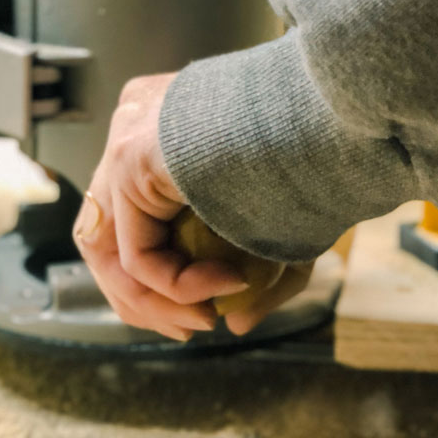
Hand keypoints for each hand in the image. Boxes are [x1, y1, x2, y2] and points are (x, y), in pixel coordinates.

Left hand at [73, 73, 310, 339]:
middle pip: (108, 232)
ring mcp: (127, 135)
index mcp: (164, 119)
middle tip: (197, 326)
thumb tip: (236, 324)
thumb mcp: (285, 225)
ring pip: (110, 250)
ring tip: (209, 319)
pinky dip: (177, 286)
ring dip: (156, 303)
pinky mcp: (131, 156)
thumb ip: (261, 275)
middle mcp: (136, 121)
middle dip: (146, 297)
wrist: (329, 111)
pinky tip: (231, 284)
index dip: (158, 273)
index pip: (130, 210)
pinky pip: (136, 252)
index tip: (205, 309)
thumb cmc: (318, 154)